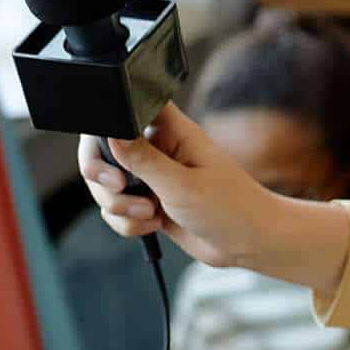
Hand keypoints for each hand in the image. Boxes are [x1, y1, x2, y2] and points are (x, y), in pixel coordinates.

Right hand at [79, 103, 348, 291]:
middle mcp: (159, 149)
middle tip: (121, 187)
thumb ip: (144, 161)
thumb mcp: (183, 184)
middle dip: (103, 175)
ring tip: (150, 214)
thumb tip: (112, 134)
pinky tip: (154, 225)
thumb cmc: (229, 206)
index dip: (110, 122)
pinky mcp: (148, 202)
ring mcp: (152, 176)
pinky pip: (116, 210)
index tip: (113, 152)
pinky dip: (126, 223)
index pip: (131, 106)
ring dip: (118, 205)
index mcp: (173, 131)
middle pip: (106, 149)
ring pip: (106, 184)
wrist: (247, 242)